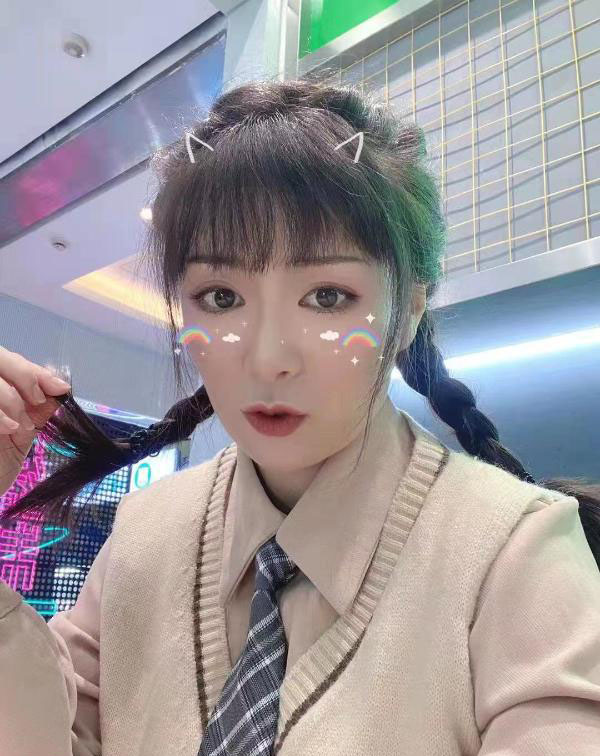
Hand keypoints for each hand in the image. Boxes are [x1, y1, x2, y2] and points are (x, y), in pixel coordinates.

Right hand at [0, 346, 70, 498]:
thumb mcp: (24, 430)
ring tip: (20, 425)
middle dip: (25, 377)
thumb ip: (38, 407)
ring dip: (13, 400)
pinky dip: (1, 414)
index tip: (60, 388)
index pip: (14, 361)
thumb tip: (61, 387)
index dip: (37, 371)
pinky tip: (9, 429)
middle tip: (38, 401)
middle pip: (2, 359)